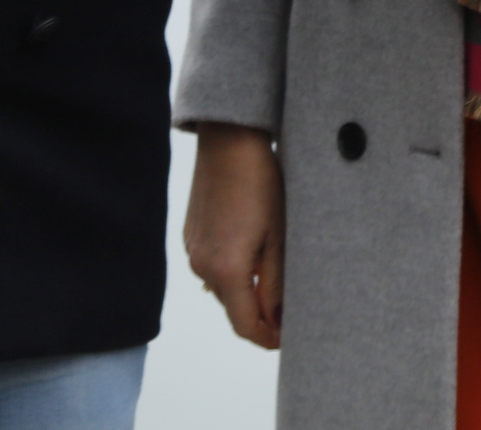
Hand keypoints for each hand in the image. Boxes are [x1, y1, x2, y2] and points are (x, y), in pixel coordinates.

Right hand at [183, 125, 285, 349]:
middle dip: (260, 314)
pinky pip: (213, 266)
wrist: (229, 141)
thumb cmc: (262, 184)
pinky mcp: (191, 235)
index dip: (268, 338)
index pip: (245, 326)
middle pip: (233, 309)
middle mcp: (201, 266)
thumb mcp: (279, 238)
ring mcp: (192, 250)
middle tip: (290, 307)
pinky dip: (233, 270)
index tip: (289, 336)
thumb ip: (276, 285)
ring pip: (223, 288)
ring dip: (247, 290)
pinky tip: (254, 249)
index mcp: (225, 270)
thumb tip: (277, 321)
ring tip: (276, 274)